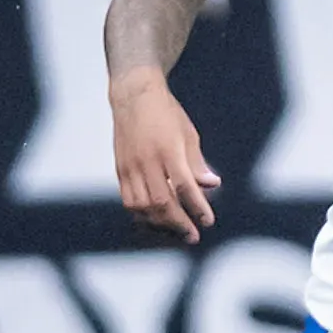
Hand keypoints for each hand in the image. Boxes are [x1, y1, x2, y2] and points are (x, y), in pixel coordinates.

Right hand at [111, 72, 217, 242]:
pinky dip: (142, 214)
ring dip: (160, 223)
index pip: (185, 187)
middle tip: (193, 236)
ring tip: (175, 231)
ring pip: (142, 206)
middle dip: (179, 223)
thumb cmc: (166, 114)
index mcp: (168, 151)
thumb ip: (197, 163)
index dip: (197, 207)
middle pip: (162, 202)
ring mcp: (130, 166)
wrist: (133, 96)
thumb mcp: (188, 134)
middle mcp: (146, 161)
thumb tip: (212, 184)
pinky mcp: (120, 169)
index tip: (207, 221)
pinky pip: (129, 199)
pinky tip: (155, 220)